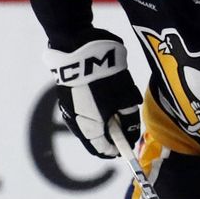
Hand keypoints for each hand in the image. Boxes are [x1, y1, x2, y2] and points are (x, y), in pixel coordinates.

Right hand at [44, 38, 141, 157]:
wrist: (78, 48)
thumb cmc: (105, 78)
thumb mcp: (125, 100)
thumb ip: (129, 121)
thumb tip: (132, 136)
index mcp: (88, 128)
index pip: (102, 149)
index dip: (118, 149)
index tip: (129, 145)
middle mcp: (74, 122)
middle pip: (94, 138)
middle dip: (111, 136)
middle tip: (126, 127)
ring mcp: (68, 108)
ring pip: (88, 124)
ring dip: (103, 122)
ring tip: (118, 111)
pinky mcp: (67, 96)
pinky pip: (82, 112)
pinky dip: (95, 112)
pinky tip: (106, 100)